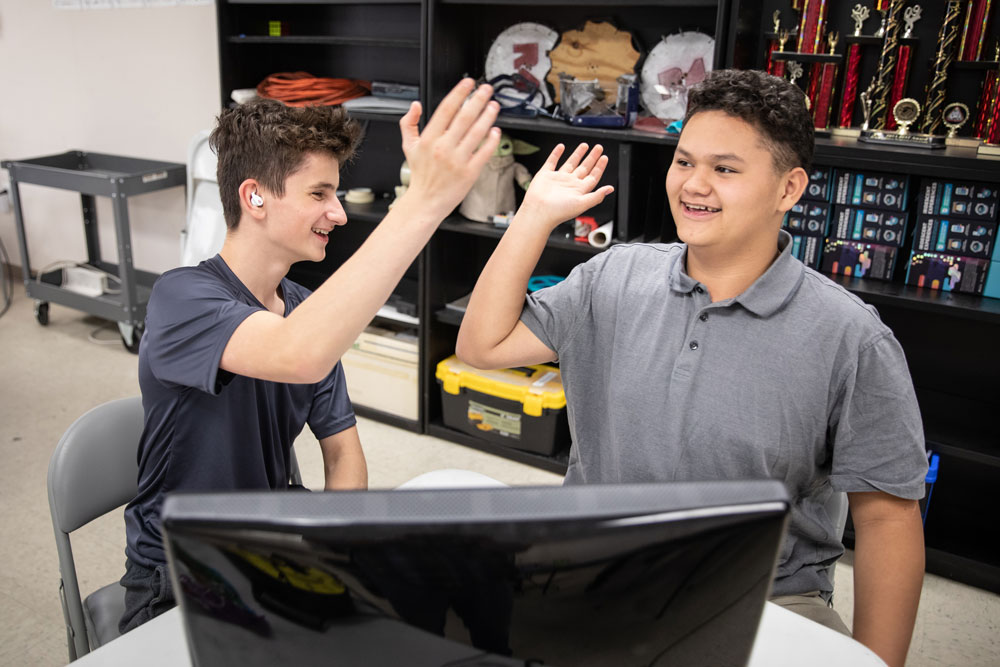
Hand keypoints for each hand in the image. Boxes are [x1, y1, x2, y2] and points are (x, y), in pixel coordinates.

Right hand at [397, 79, 501, 220]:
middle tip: (487, 89)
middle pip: (465, 117)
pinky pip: (484, 152)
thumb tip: (415, 105)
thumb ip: (409, 123)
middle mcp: (443, 148)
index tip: (468, 83)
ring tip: (494, 105)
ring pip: (477, 132)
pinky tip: (496, 130)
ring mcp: (457, 160)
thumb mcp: (409, 147)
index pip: (446, 109)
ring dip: (488, 116)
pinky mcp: (469, 172)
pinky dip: (491, 140)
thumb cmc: (421, 175)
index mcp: (429, 139)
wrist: (426, 201)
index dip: (459, 93)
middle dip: (478, 99)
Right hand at [517, 143, 613, 230]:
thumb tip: (610, 189)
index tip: (604, 157)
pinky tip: (561, 147)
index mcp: (579, 190)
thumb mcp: (582, 203)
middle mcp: (569, 184)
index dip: (599, 167)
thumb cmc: (559, 211)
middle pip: (584, 168)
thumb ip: (596, 196)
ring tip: (584, 145)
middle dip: (592, 158)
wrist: (539, 211)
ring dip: (577, 154)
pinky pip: (552, 161)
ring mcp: (558, 179)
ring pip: (570, 163)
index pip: (593, 176)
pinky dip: (556, 153)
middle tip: (599, 148)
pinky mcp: (545, 175)